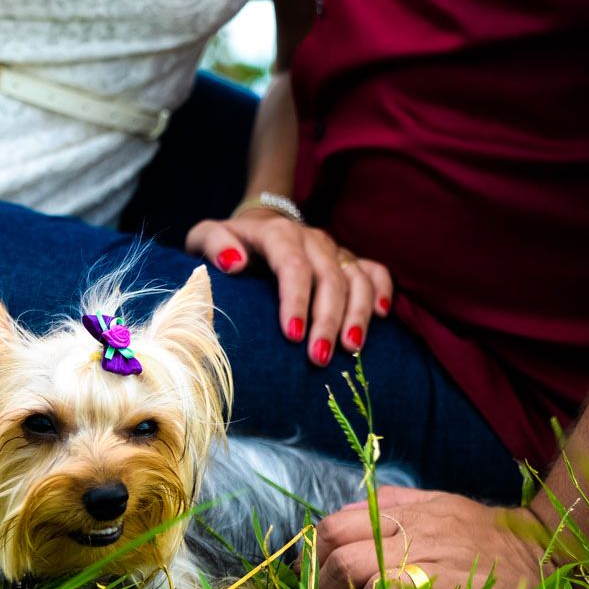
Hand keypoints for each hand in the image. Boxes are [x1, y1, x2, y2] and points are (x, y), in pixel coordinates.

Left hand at [185, 209, 393, 366]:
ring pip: (357, 277)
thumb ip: (213, 243)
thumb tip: (235, 262)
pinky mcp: (347, 261)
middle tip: (319, 358)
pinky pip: (375, 270)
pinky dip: (382, 290)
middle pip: (329, 277)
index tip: (292, 334)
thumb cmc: (226, 244)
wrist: (254, 230)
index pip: (292, 264)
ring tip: (352, 349)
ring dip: (358, 313)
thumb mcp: (205, 236)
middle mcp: (310, 239)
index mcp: (277, 233)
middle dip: (327, 319)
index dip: (296, 299)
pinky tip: (382, 315)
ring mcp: (332, 250)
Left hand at [315, 486, 552, 588]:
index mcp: (410, 510)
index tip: (314, 579)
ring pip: (366, 570)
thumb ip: (395, 507)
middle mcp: (419, 528)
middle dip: (323, 583)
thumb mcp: (441, 506)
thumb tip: (343, 517)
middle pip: (343, 548)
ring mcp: (437, 558)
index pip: (338, 522)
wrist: (548, 552)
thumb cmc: (489, 536)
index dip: (316, 554)